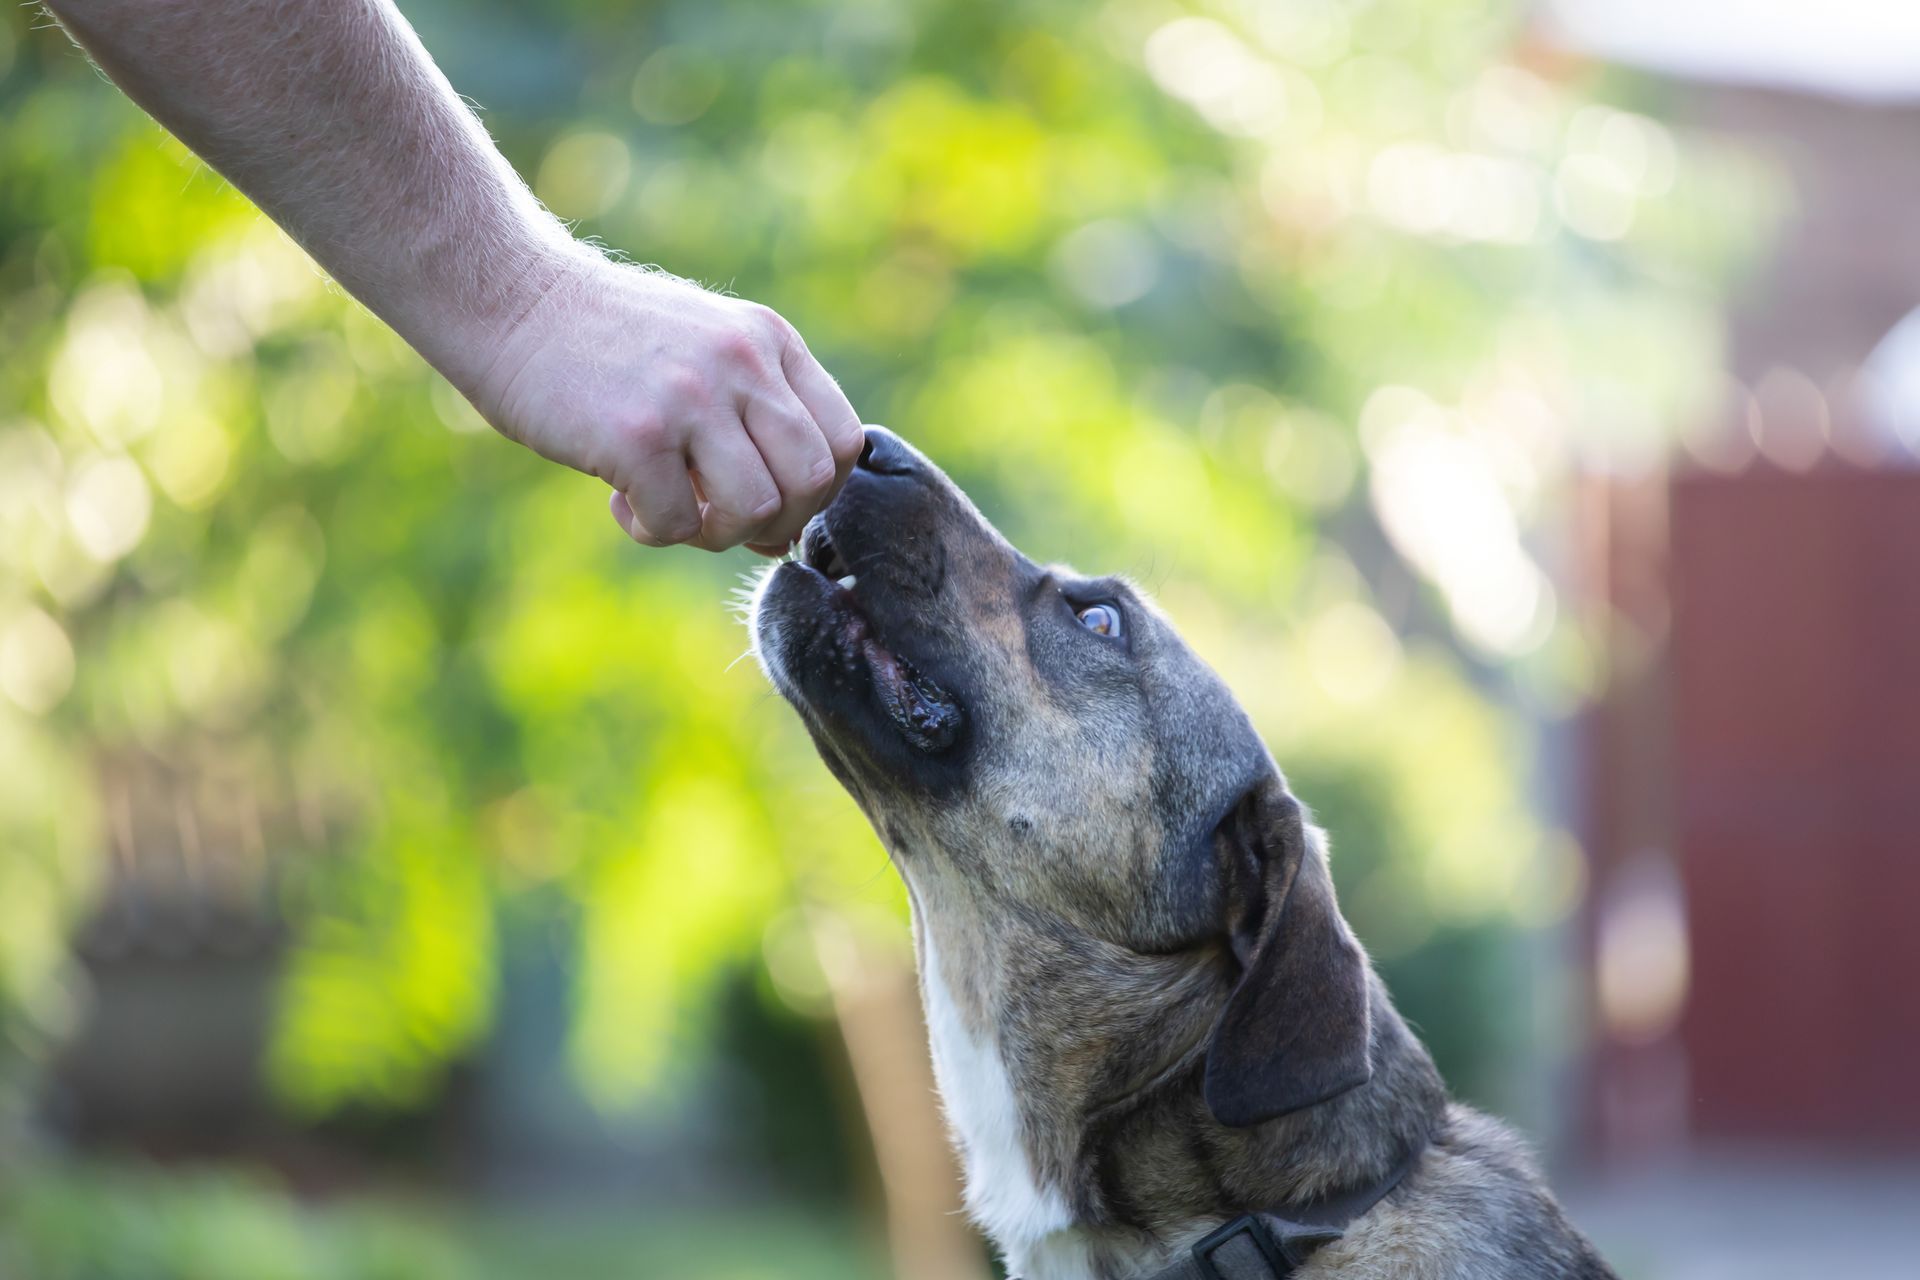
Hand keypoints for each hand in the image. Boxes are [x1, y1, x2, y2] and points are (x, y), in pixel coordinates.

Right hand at [468, 253, 862, 553]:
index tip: (767, 501)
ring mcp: (692, 396)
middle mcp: (743, 362)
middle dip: (775, 524)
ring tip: (670, 510)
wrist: (509, 297)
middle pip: (813, 482)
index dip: (816, 494)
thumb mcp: (704, 351)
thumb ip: (755, 420)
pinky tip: (620, 502)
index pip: (845, 442)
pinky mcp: (637, 434)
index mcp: (769, 341)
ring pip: (757, 510)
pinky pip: (679, 524)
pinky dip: (653, 531)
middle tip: (719, 518)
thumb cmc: (607, 345)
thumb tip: (781, 534)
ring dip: (715, 534)